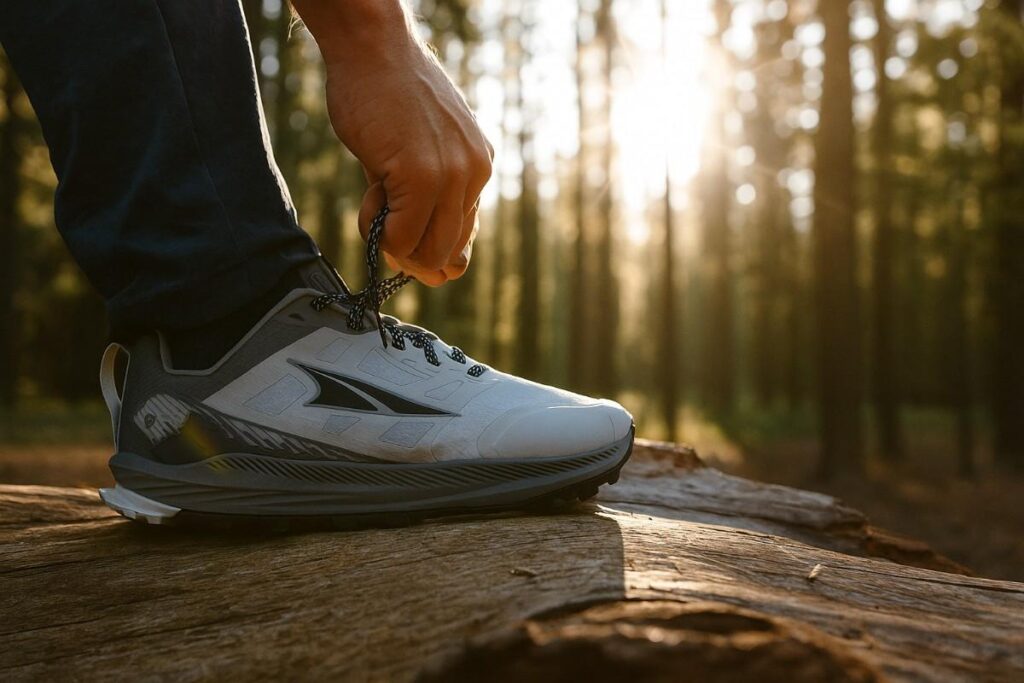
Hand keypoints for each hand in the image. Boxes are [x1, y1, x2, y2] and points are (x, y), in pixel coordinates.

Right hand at [293, 0, 491, 285]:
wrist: (372, 49)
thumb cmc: (386, 95)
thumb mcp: (420, 151)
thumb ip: (426, 201)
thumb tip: (425, 267)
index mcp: (478, 167)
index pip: (462, 238)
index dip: (428, 249)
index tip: (400, 238)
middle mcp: (474, 173)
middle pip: (448, 253)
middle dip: (409, 252)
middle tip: (380, 217)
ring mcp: (451, 175)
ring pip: (427, 251)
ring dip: (392, 241)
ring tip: (375, 196)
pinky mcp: (422, 176)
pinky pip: (401, 236)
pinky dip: (377, 229)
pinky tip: (370, 190)